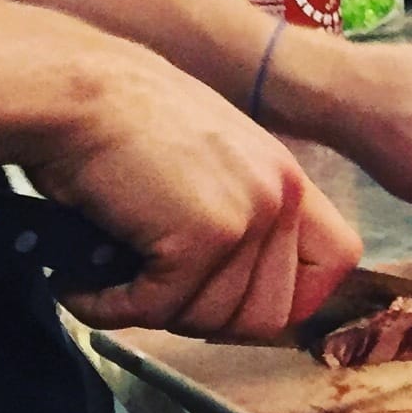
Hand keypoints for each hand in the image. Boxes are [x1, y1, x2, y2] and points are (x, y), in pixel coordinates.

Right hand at [29, 46, 360, 337]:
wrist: (74, 91)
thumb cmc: (123, 123)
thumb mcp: (210, 160)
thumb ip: (239, 209)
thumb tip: (234, 287)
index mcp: (288, 179)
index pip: (336, 260)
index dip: (294, 297)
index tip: (236, 303)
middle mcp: (281, 196)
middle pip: (270, 314)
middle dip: (204, 319)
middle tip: (154, 295)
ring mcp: (249, 215)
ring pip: (212, 320)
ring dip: (151, 312)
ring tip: (111, 280)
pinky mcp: (203, 235)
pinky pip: (160, 309)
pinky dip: (110, 307)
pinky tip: (81, 283)